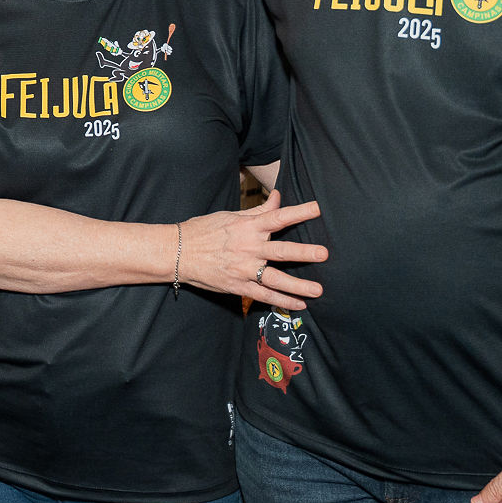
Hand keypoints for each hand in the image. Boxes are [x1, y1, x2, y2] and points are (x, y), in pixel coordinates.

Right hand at [178, 191, 326, 308]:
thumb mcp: (230, 216)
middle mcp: (248, 248)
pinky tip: (299, 305)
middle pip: (281, 250)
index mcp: (247, 227)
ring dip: (298, 285)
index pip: (277, 217)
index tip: (317, 209)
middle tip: (324, 254)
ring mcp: (243, 269)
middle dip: (303, 252)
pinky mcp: (237, 286)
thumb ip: (258, 210)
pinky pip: (263, 296)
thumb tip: (279, 197)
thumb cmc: (203, 230)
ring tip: (318, 290)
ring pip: (275, 278)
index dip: (298, 212)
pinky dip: (282, 301)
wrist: (177, 251)